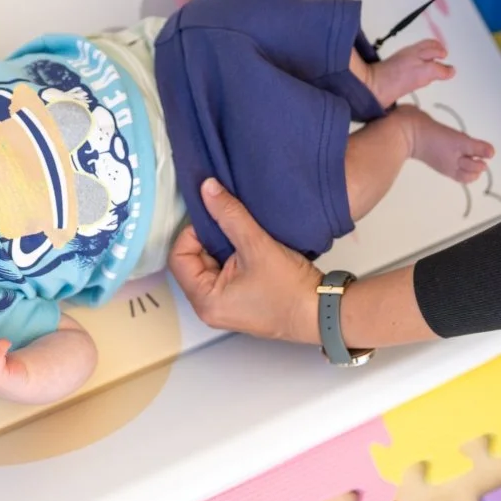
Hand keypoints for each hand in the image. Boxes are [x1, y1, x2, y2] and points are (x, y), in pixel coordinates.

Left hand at [168, 178, 321, 343]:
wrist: (321, 311)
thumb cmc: (290, 290)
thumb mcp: (257, 245)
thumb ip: (229, 215)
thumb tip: (208, 190)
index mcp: (206, 300)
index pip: (179, 257)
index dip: (194, 233)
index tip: (216, 220)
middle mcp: (210, 308)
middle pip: (193, 261)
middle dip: (210, 240)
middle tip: (233, 227)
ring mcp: (225, 306)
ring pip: (211, 265)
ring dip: (224, 247)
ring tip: (245, 238)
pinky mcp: (240, 302)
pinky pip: (226, 274)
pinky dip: (234, 258)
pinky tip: (252, 249)